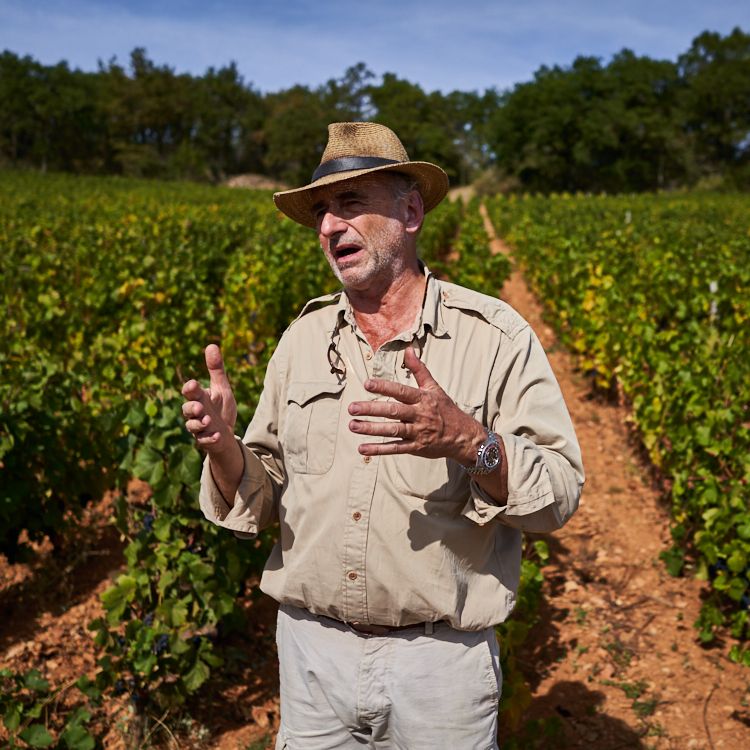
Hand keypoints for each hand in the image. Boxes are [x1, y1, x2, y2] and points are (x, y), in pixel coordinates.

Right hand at [181, 345, 237, 453]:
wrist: (226, 433)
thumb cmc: (221, 408)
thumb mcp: (222, 388)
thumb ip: (216, 369)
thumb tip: (211, 345)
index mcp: (199, 398)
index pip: (189, 392)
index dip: (190, 388)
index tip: (193, 385)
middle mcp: (196, 413)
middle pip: (187, 409)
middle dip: (192, 408)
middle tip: (200, 407)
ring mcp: (199, 428)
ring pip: (192, 426)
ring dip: (199, 423)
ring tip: (208, 420)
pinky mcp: (206, 440)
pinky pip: (204, 441)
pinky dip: (210, 438)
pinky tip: (218, 435)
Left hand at [348, 346, 484, 462]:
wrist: (464, 436)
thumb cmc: (446, 409)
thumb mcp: (434, 387)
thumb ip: (419, 369)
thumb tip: (408, 349)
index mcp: (423, 398)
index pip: (401, 391)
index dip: (384, 387)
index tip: (367, 384)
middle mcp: (420, 415)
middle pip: (394, 411)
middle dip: (372, 409)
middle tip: (351, 408)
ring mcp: (418, 432)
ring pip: (392, 430)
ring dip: (371, 429)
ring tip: (352, 426)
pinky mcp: (417, 448)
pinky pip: (396, 449)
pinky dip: (379, 450)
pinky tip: (362, 449)